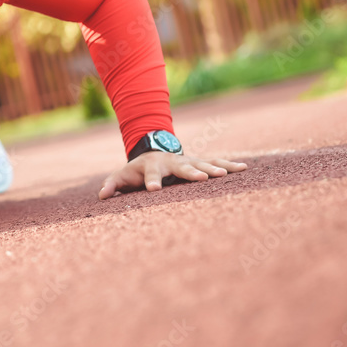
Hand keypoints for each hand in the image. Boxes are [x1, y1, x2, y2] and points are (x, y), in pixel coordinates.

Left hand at [98, 151, 246, 199]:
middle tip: (201, 178)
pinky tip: (244, 168)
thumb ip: (112, 185)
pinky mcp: (199, 162)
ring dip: (213, 168)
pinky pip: (216, 162)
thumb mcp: (122, 176)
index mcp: (152, 166)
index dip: (152, 181)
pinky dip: (229, 165)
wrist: (153, 150)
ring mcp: (187, 160)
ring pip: (201, 163)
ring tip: (224, 174)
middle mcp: (171, 162)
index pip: (151, 174)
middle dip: (191, 172)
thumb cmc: (136, 170)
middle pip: (181, 167)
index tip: (154, 190)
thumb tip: (102, 196)